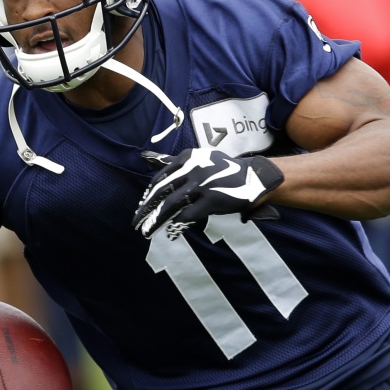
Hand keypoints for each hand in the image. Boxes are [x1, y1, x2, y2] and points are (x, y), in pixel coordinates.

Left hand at [132, 148, 283, 237]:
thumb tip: (147, 157)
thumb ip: (175, 162)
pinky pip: (188, 215)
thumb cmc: (223, 170)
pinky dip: (177, 224)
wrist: (253, 177)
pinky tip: (171, 232)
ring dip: (156, 220)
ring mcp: (202, 184)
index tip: (141, 207)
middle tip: (135, 222)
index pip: (160, 178)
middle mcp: (192, 169)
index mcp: (186, 158)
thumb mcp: (199, 158)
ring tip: (146, 231)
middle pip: (161, 192)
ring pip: (171, 205)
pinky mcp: (212, 200)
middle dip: (146, 209)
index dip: (149, 195)